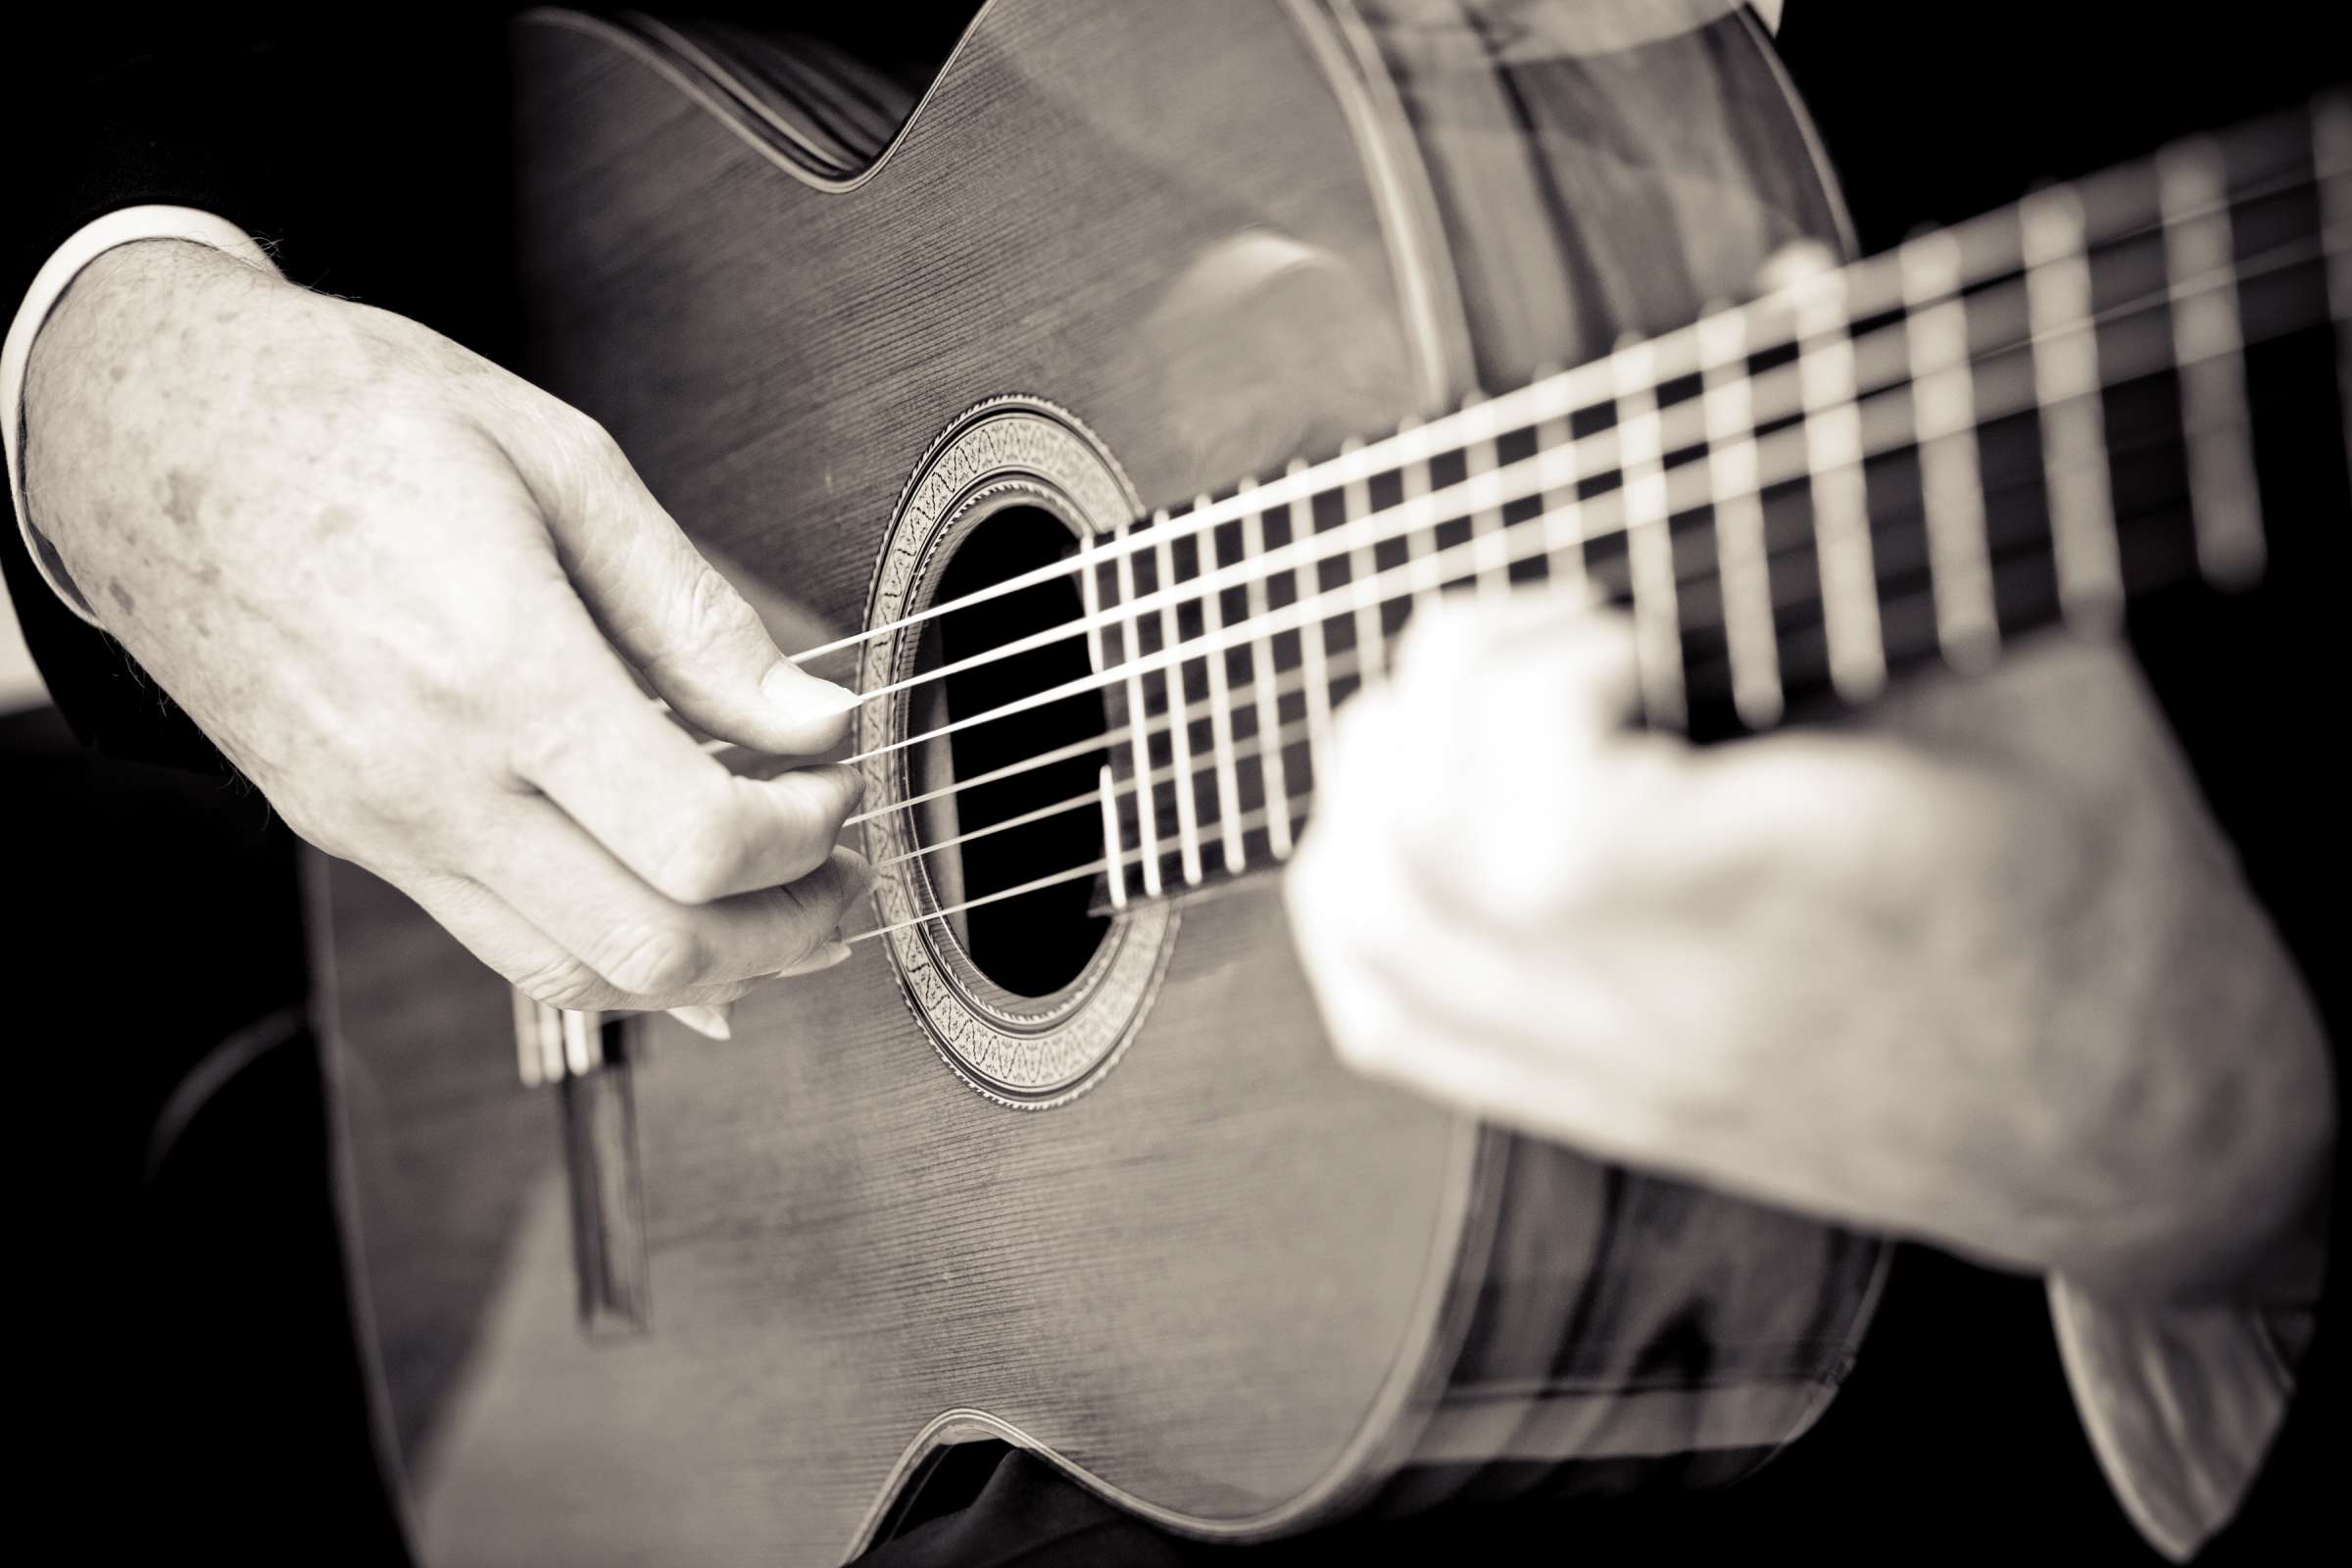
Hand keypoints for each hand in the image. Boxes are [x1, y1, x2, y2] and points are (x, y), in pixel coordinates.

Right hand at [24, 239, 870, 1023]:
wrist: (143, 431)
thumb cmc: (340, 414)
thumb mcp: (557, 461)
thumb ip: (694, 614)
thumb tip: (808, 714)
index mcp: (498, 667)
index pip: (696, 839)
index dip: (805, 835)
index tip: (838, 782)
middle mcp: (432, 776)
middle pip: (650, 947)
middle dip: (783, 933)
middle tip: (841, 875)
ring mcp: (381, 824)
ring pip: (574, 977)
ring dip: (707, 969)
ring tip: (780, 907)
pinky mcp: (351, 835)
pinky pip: (501, 943)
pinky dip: (609, 951)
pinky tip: (671, 907)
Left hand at [1284, 588, 2332, 1301]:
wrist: (2123, 1114)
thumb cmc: (2091, 881)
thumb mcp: (2033, 662)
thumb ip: (1885, 500)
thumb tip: (1777, 302)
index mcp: (1797, 889)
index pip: (1537, 823)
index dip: (1539, 686)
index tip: (1630, 631)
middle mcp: (1674, 997)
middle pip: (1413, 852)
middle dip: (1443, 699)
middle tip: (1558, 647)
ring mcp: (1609, 1065)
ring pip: (1369, 926)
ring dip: (1379, 777)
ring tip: (1491, 714)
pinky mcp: (1580, 1099)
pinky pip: (1380, 1012)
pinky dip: (1354, 891)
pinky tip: (1423, 814)